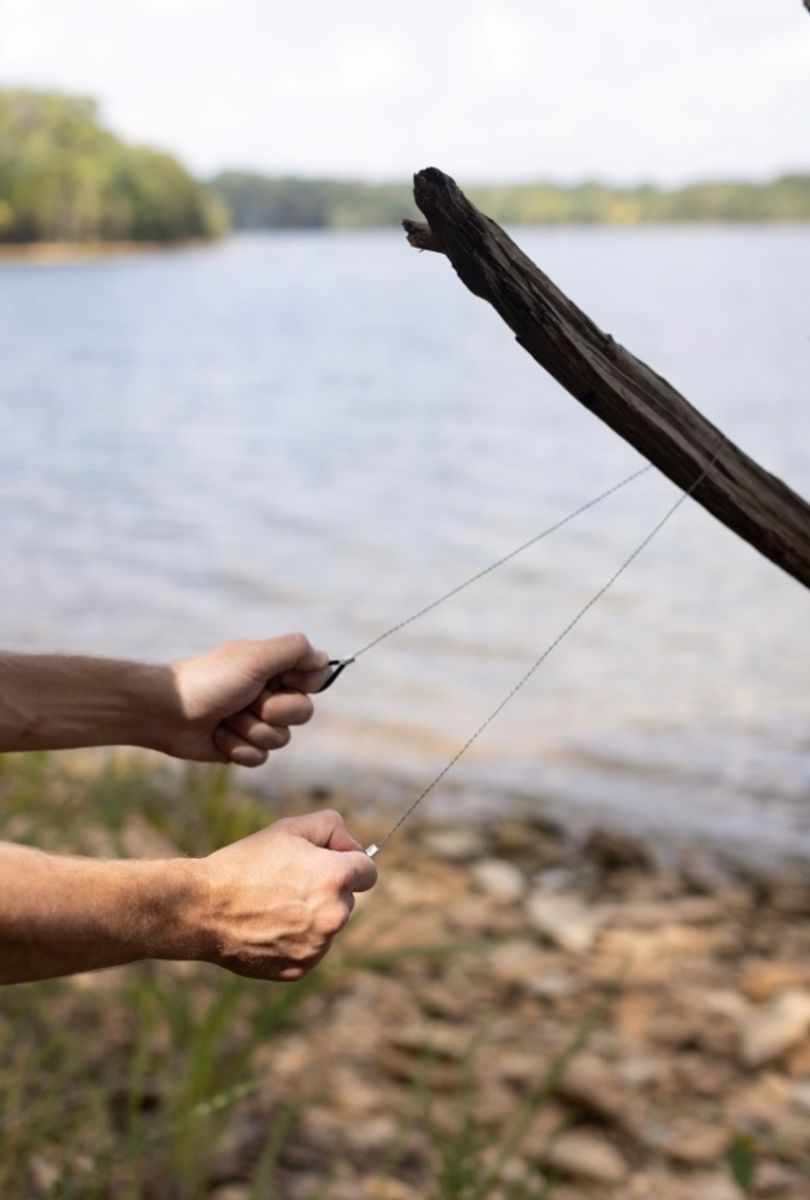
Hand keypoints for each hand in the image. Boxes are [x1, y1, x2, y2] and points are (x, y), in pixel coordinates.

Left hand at [162, 633, 329, 765]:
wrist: (166, 712)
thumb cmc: (209, 681)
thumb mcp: (255, 658)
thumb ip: (294, 650)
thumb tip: (324, 658)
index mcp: (275, 666)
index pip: (316, 677)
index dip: (302, 683)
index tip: (280, 679)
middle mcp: (270, 692)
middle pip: (304, 712)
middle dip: (274, 711)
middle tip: (247, 701)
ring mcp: (257, 720)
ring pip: (282, 739)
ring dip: (251, 730)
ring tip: (226, 719)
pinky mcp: (243, 745)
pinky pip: (261, 758)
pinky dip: (238, 748)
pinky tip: (218, 736)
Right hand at [191, 810, 376, 980]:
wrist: (204, 907)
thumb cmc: (246, 863)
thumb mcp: (289, 828)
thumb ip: (331, 827)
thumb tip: (351, 846)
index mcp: (336, 879)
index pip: (368, 872)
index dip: (348, 862)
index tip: (328, 862)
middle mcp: (335, 916)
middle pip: (347, 899)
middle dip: (327, 890)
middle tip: (288, 882)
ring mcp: (318, 947)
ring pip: (328, 926)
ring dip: (312, 916)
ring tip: (273, 905)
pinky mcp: (300, 969)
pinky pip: (310, 950)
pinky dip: (296, 940)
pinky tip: (268, 927)